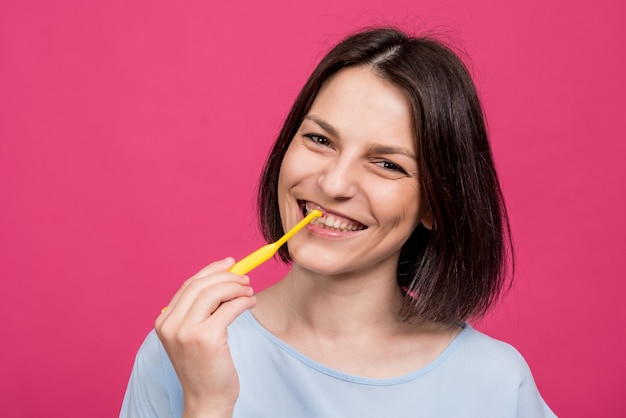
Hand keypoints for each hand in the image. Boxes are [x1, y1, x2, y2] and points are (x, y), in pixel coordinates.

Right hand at [155, 257, 256, 417]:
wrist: (206, 399)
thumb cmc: (205, 367)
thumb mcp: (194, 335)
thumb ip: (201, 310)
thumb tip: (223, 278)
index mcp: (164, 322)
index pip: (188, 285)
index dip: (211, 270)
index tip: (229, 263)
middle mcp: (170, 325)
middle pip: (200, 285)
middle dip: (226, 276)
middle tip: (245, 278)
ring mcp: (186, 332)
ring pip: (213, 293)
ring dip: (236, 287)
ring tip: (249, 291)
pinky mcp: (206, 338)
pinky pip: (228, 308)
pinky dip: (243, 301)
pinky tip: (250, 303)